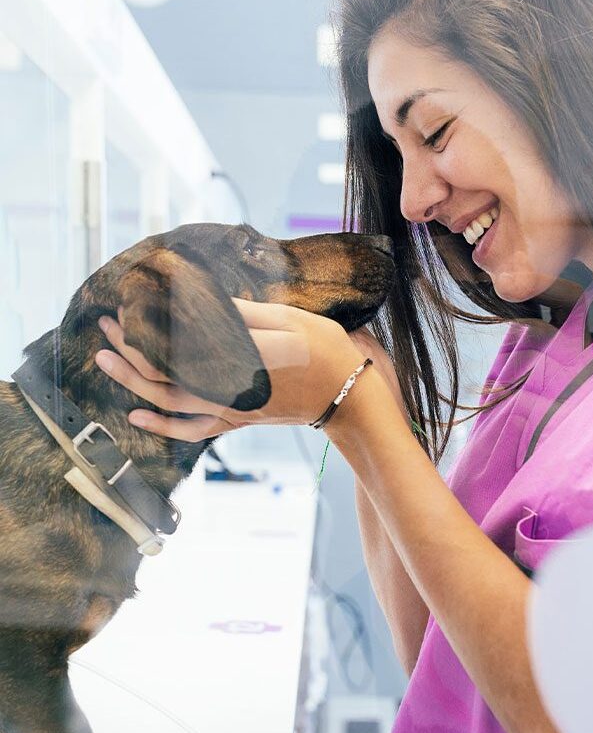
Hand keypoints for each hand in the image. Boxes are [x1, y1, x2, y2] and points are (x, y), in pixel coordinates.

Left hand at [95, 300, 373, 441]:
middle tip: (105, 325)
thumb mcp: (289, 320)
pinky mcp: (237, 420)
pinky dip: (162, 426)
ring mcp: (230, 409)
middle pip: (162, 372)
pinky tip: (137, 417)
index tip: (126, 305)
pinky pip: (192, 429)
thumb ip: (243, 314)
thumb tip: (203, 303)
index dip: (146, 327)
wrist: (348, 396)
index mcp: (237, 357)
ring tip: (105, 360)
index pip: (176, 344)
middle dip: (127, 348)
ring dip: (132, 381)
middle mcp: (226, 387)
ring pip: (168, 401)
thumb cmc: (325, 351)